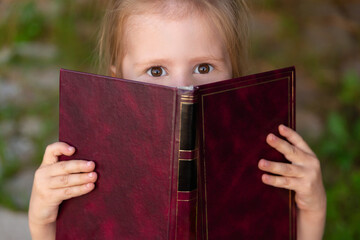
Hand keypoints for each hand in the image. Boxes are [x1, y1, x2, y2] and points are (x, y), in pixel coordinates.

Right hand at [28, 142, 96, 238]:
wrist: (40, 212)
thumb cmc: (54, 190)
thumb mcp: (55, 177)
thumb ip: (66, 169)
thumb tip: (91, 163)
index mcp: (46, 164)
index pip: (51, 150)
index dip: (61, 147)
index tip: (74, 150)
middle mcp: (43, 173)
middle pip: (63, 166)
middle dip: (79, 165)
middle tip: (92, 165)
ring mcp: (44, 185)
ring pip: (66, 180)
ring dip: (82, 178)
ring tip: (94, 176)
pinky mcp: (48, 197)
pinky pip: (67, 192)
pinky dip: (80, 189)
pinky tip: (90, 187)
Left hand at [258, 124, 325, 239]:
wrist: (316, 200)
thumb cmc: (303, 178)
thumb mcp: (301, 165)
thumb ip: (292, 155)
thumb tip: (271, 142)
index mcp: (309, 155)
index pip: (299, 141)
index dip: (290, 134)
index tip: (280, 127)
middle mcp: (310, 163)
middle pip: (292, 152)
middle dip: (279, 144)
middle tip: (269, 137)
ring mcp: (308, 175)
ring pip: (287, 169)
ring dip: (272, 166)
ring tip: (260, 163)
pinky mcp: (304, 187)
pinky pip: (285, 182)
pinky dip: (274, 180)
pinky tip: (264, 178)